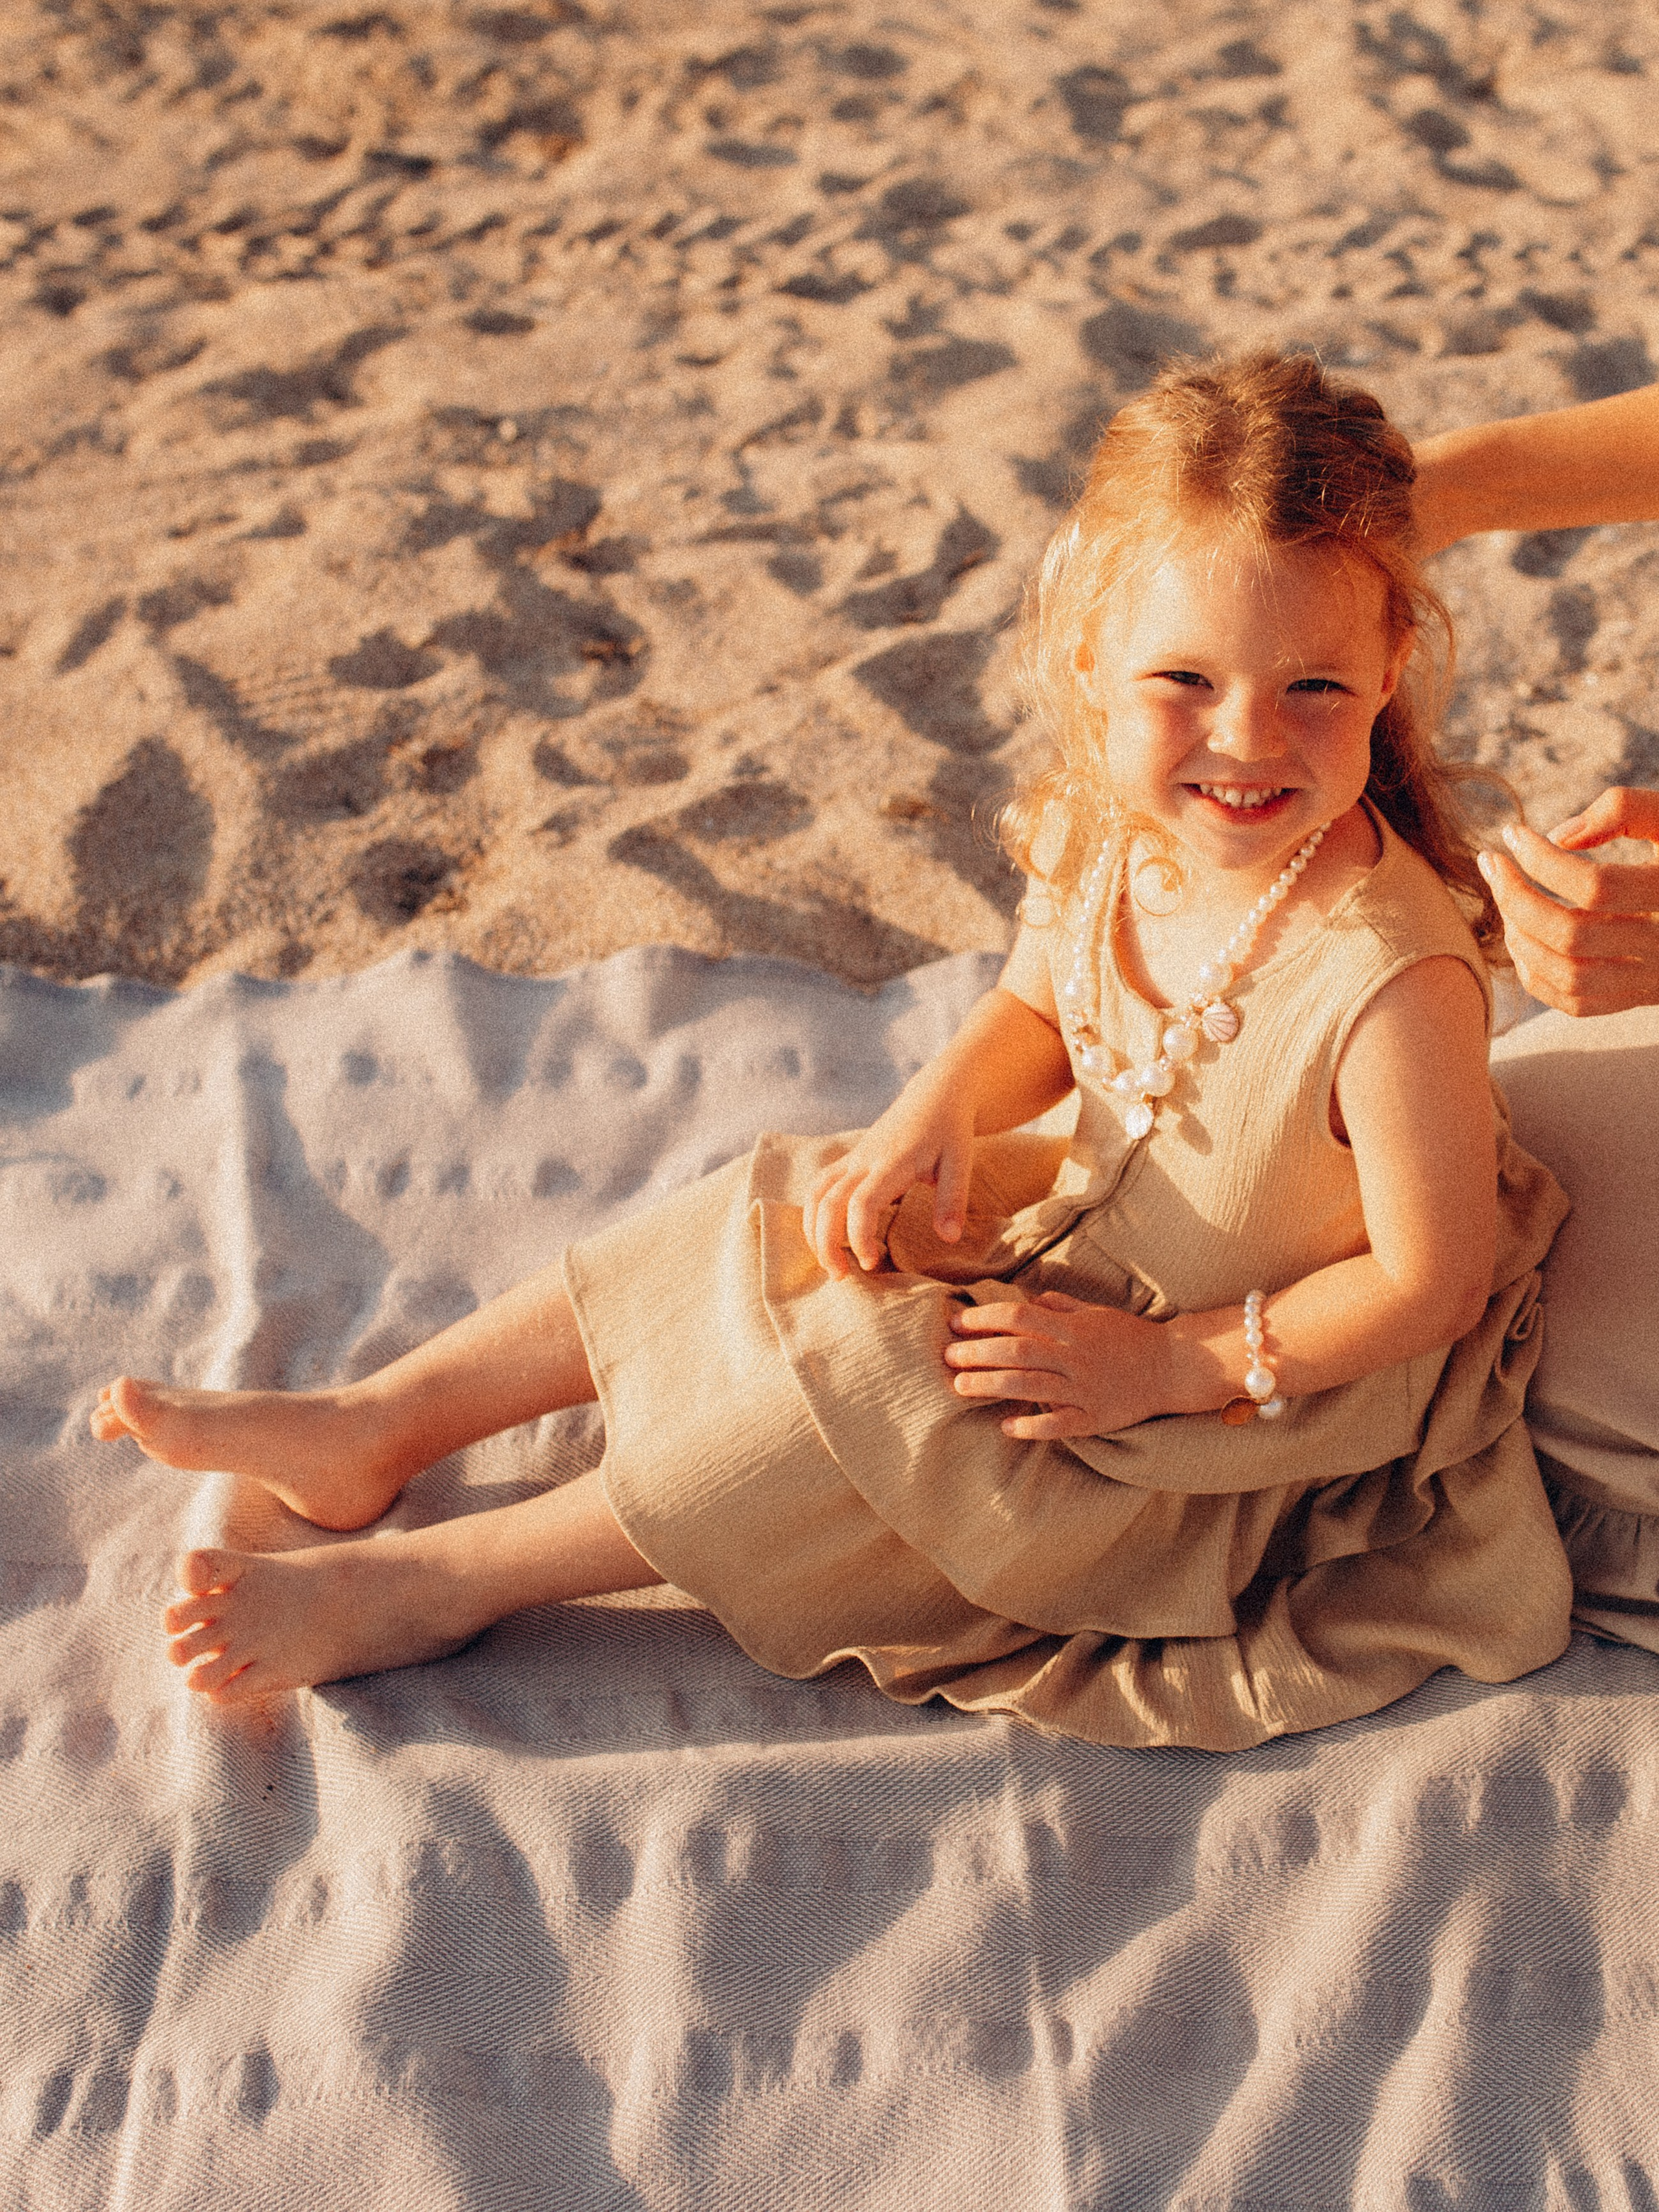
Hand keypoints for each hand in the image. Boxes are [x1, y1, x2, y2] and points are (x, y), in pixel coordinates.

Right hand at [805, 1088, 975, 1278]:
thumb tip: (949, 1239)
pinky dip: (814, 1214)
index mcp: (891, 1162)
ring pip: (814, 1193)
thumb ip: (953, 1199)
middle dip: (825, 1242)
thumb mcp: (960, 1162)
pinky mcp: (849, 1160)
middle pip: (826, 1202)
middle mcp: (863, 1160)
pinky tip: (826, 1237)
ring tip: (829, 1263)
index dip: (859, 1236)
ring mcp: (852, 1159)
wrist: (935, 1095)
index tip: (872, 1263)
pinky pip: (818, 1186)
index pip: (861, 1203)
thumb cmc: (950, 1131)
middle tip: (840, 1276)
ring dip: (813, 1230)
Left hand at [943, 1290, 1170, 1440]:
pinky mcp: (1096, 1418)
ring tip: (959, 1387)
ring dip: (991, 1385)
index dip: (985, 1319)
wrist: (1175, 1366)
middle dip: (978, 1352)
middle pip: (1018, 1351)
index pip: (1020, 1317)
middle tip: (948, 1356)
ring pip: (1031, 1386)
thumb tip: (1029, 1300)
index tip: (957, 1323)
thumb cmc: (1130, 1337)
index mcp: (1073, 1328)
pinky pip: (1059, 1424)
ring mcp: (1085, 1389)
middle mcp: (1076, 1357)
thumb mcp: (1096, 1314)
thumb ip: (1061, 1307)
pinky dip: (1032, 1426)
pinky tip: (1006, 1427)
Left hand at [1478, 788, 1658, 1016]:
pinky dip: (1536, 975)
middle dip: (1517, 898)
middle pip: (1573, 935)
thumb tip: (1558, 837)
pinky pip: (1575, 1003)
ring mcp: (1653, 979)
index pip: (1596, 887)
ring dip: (1520, 937)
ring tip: (1505, 897)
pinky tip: (1521, 936)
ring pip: (1568, 976)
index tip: (1513, 833)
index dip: (1543, 860)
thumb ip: (1625, 809)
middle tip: (1492, 863)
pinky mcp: (1640, 997)